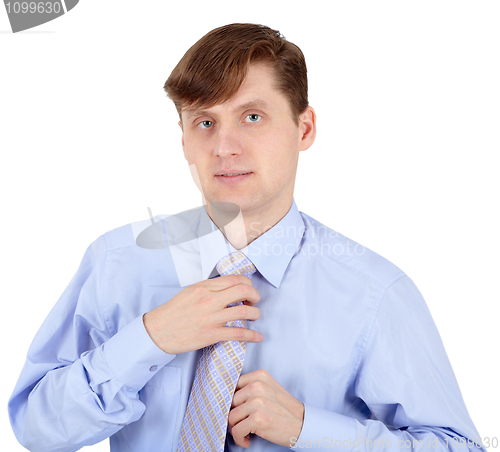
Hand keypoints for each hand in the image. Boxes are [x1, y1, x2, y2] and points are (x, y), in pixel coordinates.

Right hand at [143, 275, 261, 353]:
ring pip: (244, 312)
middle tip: (254, 301)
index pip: (235, 279)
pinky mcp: (212, 334)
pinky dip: (252, 335)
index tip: (248, 290)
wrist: (159, 330)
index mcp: (205, 287)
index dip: (247, 284)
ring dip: (255, 314)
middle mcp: (210, 300)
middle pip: (244, 291)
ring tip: (255, 316)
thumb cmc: (174, 311)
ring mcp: (212, 318)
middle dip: (255, 296)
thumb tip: (229, 287)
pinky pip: (238, 334)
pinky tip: (258, 337)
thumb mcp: (191, 291)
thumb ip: (210, 287)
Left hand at [228, 369, 304, 447]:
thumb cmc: (284, 409)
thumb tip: (227, 398)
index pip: (232, 386)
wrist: (303, 423)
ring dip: (236, 429)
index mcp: (259, 376)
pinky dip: (239, 439)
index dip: (233, 401)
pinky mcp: (258, 419)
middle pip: (230, 403)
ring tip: (246, 432)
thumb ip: (250, 388)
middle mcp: (257, 386)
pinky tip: (247, 440)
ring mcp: (257, 402)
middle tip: (242, 424)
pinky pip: (236, 431)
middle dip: (234, 416)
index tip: (238, 410)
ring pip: (230, 417)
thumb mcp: (268, 389)